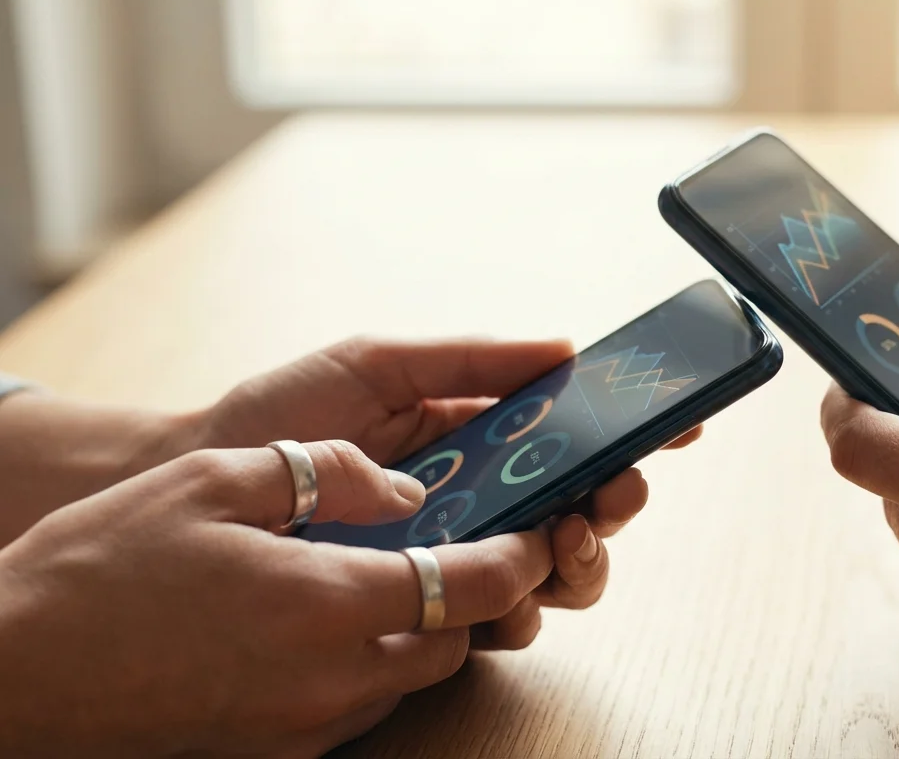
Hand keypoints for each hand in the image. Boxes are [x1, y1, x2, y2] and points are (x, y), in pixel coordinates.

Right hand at [0, 442, 546, 754]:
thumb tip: (402, 487)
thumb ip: (329, 472)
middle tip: (460, 548)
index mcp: (328, 603)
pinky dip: (367, 665)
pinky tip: (325, 623)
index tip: (540, 533)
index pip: (471, 588)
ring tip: (387, 578)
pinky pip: (356, 707)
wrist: (14, 674)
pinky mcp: (272, 751)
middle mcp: (331, 678)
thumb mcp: (216, 479)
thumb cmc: (102, 568)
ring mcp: (302, 726)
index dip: (521, 559)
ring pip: (407, 679)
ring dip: (419, 632)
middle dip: (471, 598)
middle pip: (451, 642)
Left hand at [190, 337, 700, 645]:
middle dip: (617, 505)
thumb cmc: (284, 420)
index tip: (678, 425)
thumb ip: (469, 359)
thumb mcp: (376, 364)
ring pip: (560, 572)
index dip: (635, 433)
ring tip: (563, 538)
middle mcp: (485, 499)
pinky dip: (518, 609)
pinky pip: (500, 620)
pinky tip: (506, 590)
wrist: (207, 484)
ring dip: (583, 560)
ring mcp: (461, 555)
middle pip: (587, 510)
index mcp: (484, 436)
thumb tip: (563, 347)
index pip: (578, 437)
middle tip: (610, 494)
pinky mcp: (428, 607)